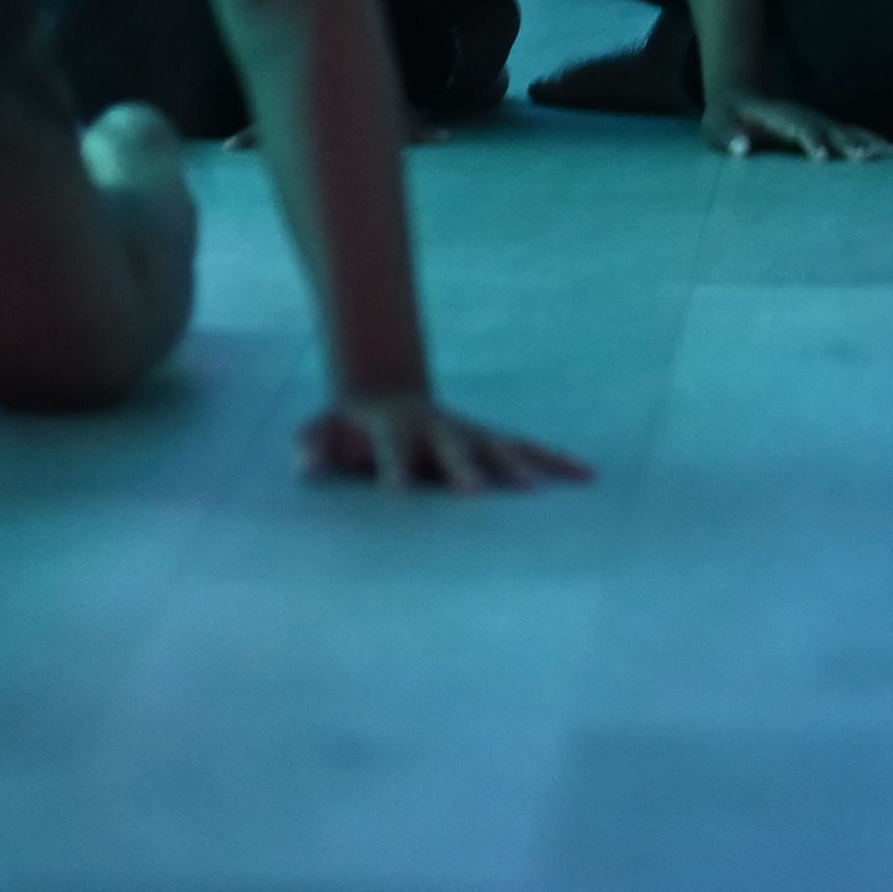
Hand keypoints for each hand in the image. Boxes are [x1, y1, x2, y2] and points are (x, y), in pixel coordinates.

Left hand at [295, 387, 595, 489]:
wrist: (387, 396)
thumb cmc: (351, 428)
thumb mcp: (322, 431)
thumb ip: (313, 445)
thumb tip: (304, 465)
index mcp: (396, 428)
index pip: (394, 449)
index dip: (396, 469)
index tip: (399, 495)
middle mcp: (440, 427)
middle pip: (455, 447)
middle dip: (467, 469)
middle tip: (478, 494)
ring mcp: (471, 432)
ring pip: (500, 446)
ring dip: (518, 467)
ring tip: (537, 493)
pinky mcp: (494, 441)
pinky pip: (530, 449)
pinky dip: (558, 460)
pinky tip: (587, 475)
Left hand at [707, 85, 892, 162]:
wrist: (737, 96)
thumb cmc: (724, 118)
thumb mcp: (717, 126)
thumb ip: (727, 136)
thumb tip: (740, 147)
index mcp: (778, 116)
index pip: (798, 128)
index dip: (811, 140)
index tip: (823, 157)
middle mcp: (802, 116)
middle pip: (830, 127)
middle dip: (848, 141)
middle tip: (865, 158)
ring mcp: (814, 120)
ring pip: (845, 129)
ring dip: (866, 139)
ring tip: (888, 151)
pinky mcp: (821, 128)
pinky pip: (850, 132)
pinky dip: (869, 138)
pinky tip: (888, 149)